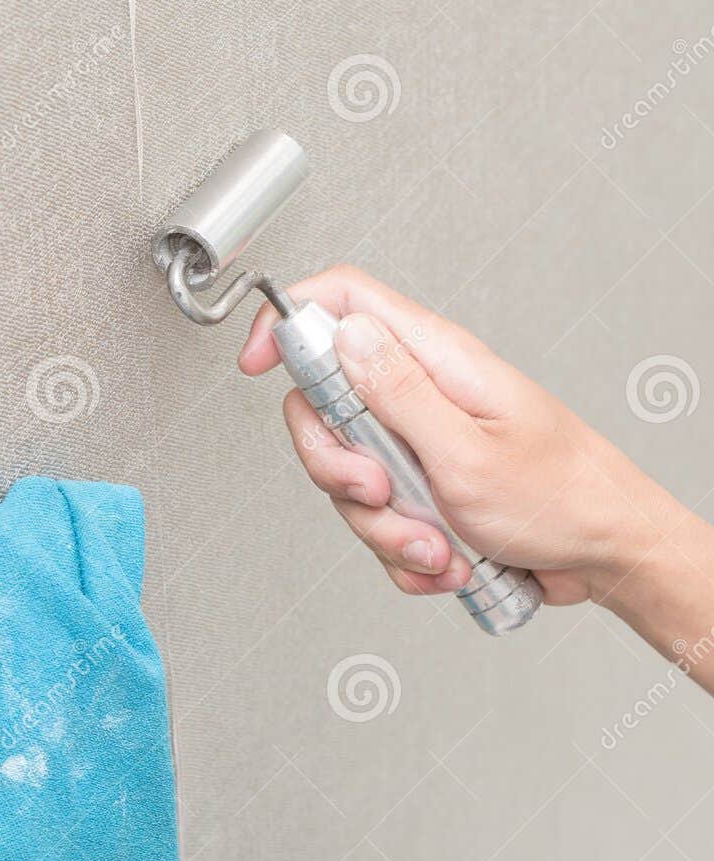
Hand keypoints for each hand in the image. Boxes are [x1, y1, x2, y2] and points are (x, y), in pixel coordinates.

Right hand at [236, 265, 687, 609]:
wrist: (608, 555)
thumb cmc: (564, 499)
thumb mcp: (467, 450)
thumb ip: (396, 391)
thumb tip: (342, 335)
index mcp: (436, 361)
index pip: (342, 302)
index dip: (285, 321)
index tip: (253, 364)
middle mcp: (422, 395)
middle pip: (323, 407)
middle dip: (334, 467)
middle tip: (379, 491)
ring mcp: (419, 444)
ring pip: (348, 478)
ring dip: (383, 528)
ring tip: (436, 543)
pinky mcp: (424, 490)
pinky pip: (379, 522)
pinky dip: (405, 554)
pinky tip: (447, 558)